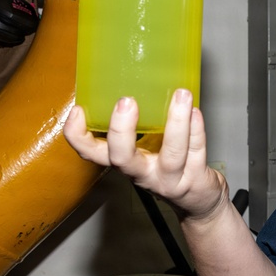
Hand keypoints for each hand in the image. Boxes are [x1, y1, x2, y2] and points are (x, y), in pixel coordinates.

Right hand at [63, 89, 229, 221]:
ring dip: (176, 123)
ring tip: (181, 95)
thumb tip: (132, 74)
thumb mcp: (145, 148)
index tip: (77, 111)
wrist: (199, 200)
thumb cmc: (169, 166)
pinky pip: (197, 152)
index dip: (78, 136)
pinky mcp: (195, 179)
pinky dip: (197, 130)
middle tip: (126, 101)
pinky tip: (196, 111)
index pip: (91, 153)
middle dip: (121, 130)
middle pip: (122, 159)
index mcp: (124, 162)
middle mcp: (142, 174)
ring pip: (171, 155)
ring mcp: (170, 179)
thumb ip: (138, 124)